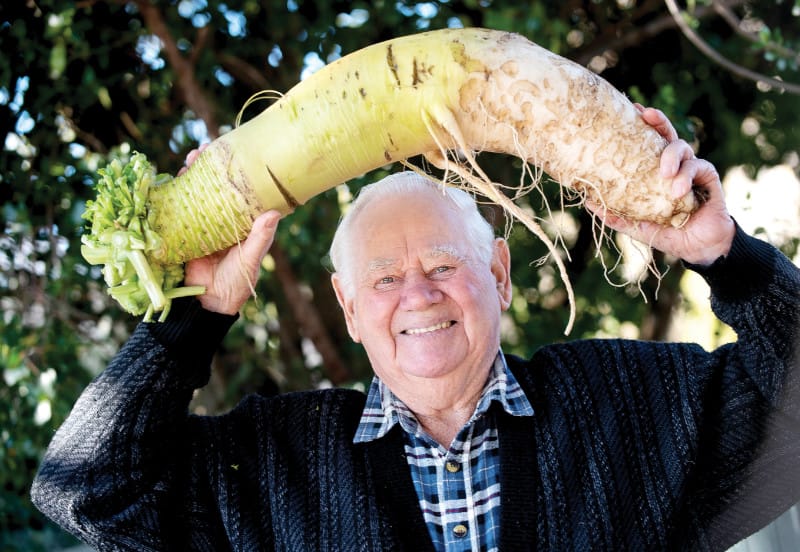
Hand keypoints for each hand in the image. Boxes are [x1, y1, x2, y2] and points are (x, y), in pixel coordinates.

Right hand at [179, 145, 280, 314]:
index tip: (236, 154)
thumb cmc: (236, 284)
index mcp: (242, 224)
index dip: (237, 174)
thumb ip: (260, 238)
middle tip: (205, 149)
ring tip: (190, 159)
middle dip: (210, 167)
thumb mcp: (251, 260)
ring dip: (192, 175)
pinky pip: (178, 208)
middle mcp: (223, 221)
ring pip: (197, 193)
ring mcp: (202, 224)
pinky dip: (175, 193)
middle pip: (216, 188)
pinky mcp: (183, 232)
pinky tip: (173, 179)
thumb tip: (274, 213)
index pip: (241, 193)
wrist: (208, 304)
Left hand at [593, 106, 734, 265]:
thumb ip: (616, 215)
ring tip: (664, 174)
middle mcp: (674, 165)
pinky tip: (677, 190)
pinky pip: (698, 167)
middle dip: (658, 121)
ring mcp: (692, 169)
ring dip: (671, 157)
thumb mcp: (637, 225)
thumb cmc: (668, 232)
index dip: (641, 126)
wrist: (699, 247)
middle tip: (646, 114)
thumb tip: (587, 202)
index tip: (630, 109)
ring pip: (682, 147)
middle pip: (667, 135)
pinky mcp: (709, 177)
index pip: (648, 144)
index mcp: (656, 171)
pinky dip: (686, 177)